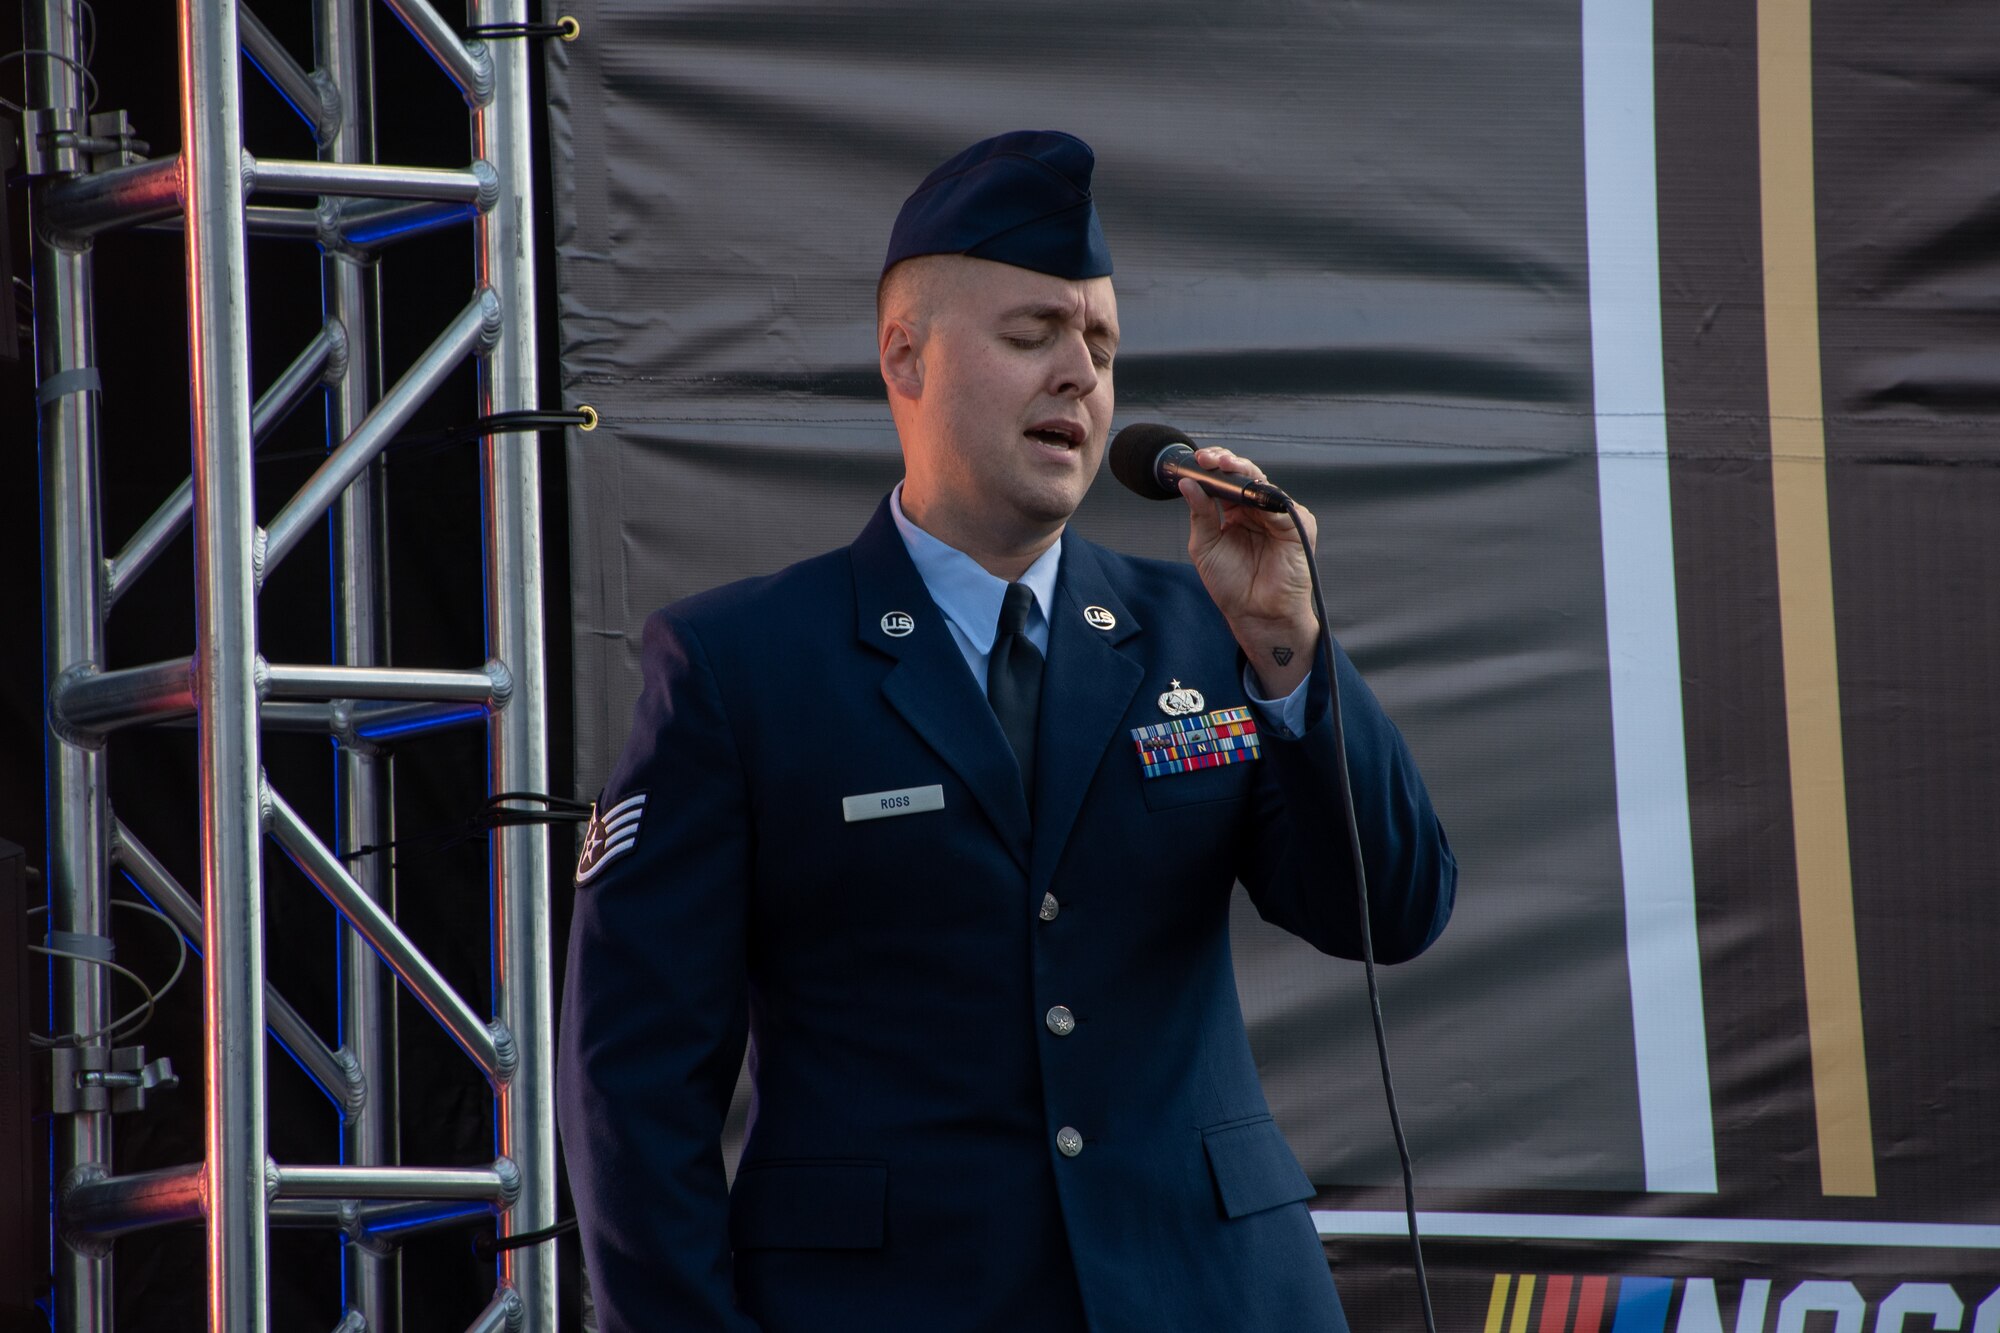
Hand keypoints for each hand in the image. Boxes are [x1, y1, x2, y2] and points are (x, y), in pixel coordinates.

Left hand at [1180, 447, 1320, 698]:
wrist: (1255, 615)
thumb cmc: (1232, 585)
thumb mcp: (1205, 546)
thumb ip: (1201, 514)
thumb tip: (1188, 483)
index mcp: (1236, 512)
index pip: (1225, 480)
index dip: (1212, 467)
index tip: (1196, 460)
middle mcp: (1258, 510)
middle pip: (1245, 476)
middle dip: (1226, 463)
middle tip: (1208, 459)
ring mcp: (1279, 517)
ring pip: (1263, 484)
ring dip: (1244, 473)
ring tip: (1224, 467)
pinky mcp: (1299, 527)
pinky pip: (1283, 506)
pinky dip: (1265, 497)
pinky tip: (1250, 492)